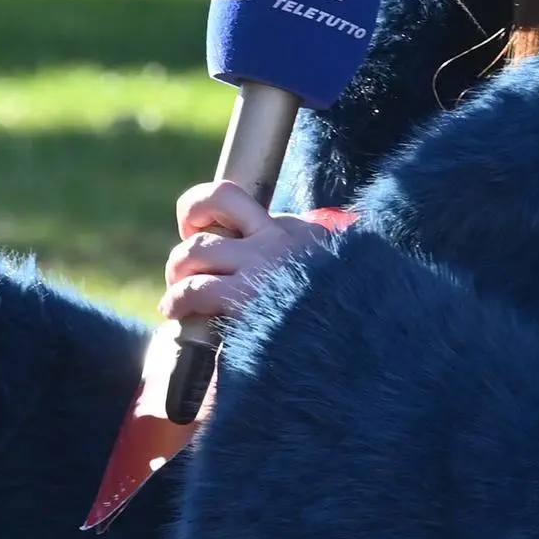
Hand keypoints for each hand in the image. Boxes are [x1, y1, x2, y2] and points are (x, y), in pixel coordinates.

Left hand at [162, 181, 334, 325]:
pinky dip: (178, 300)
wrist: (363, 341)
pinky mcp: (246, 296)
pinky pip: (196, 289)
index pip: (251, 206)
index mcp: (302, 229)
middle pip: (219, 196)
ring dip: (179, 268)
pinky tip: (175, 311)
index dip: (226, 219)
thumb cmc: (349, 315)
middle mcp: (279, 236)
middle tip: (190, 252)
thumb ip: (309, 262)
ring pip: (197, 247)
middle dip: (191, 216)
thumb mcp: (339, 273)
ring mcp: (262, 263)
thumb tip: (295, 271)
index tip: (221, 234)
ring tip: (177, 288)